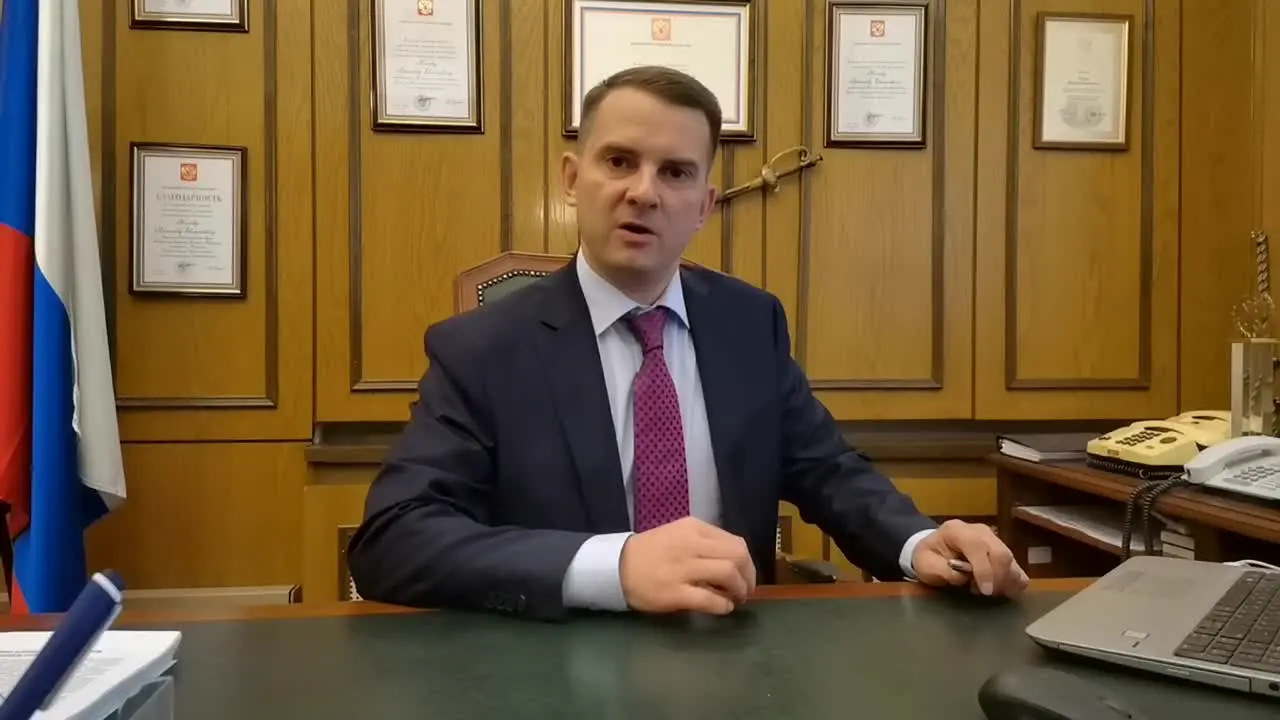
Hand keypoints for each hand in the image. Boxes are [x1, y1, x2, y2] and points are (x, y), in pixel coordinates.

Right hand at [619, 517, 756, 614]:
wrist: (616, 566)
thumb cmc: (651, 552)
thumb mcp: (679, 535)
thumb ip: (705, 543)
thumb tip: (734, 562)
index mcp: (694, 528)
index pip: (735, 542)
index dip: (747, 562)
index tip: (745, 575)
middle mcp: (691, 544)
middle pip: (737, 556)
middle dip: (748, 576)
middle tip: (745, 590)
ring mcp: (683, 568)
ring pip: (728, 573)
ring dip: (739, 590)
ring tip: (735, 599)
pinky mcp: (675, 592)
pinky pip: (709, 599)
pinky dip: (723, 606)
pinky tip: (723, 608)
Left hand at [911, 519, 1028, 597]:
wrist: (932, 548)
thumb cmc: (927, 557)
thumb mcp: (926, 565)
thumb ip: (945, 571)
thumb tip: (966, 578)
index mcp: (956, 530)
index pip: (977, 547)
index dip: (984, 571)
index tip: (984, 591)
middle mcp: (979, 530)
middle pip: (1000, 552)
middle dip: (998, 578)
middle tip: (987, 593)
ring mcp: (992, 538)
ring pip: (1010, 559)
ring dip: (1005, 580)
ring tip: (991, 591)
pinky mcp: (1000, 548)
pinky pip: (1015, 564)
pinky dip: (1014, 579)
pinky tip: (1004, 589)